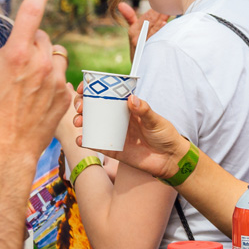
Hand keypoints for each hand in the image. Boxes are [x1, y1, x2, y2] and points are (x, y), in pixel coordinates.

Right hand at [0, 0, 70, 163]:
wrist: (6, 150)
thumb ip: (3, 56)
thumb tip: (14, 47)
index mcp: (15, 55)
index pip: (29, 16)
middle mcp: (40, 64)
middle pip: (42, 39)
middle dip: (32, 45)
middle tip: (18, 66)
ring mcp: (56, 80)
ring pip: (56, 56)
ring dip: (46, 61)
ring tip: (31, 82)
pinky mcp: (66, 95)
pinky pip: (62, 77)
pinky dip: (52, 82)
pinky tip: (38, 99)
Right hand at [73, 86, 187, 178]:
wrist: (170, 160)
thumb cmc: (165, 135)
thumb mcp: (156, 121)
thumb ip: (144, 110)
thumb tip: (131, 98)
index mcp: (127, 108)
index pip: (107, 95)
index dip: (92, 90)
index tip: (82, 88)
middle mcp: (118, 119)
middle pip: (94, 109)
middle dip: (82, 105)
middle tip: (80, 107)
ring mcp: (114, 134)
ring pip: (92, 125)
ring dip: (81, 122)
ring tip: (78, 122)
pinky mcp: (113, 150)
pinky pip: (96, 144)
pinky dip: (86, 141)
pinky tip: (81, 139)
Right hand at [117, 2, 169, 54]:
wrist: (139, 70)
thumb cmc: (139, 48)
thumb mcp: (133, 33)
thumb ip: (129, 17)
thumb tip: (120, 4)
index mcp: (133, 31)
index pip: (147, 16)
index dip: (156, 10)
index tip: (164, 2)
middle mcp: (136, 38)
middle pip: (151, 21)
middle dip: (160, 13)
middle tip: (170, 4)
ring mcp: (141, 45)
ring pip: (153, 29)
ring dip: (161, 20)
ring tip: (168, 12)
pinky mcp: (147, 52)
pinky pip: (153, 40)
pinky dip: (159, 31)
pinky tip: (164, 25)